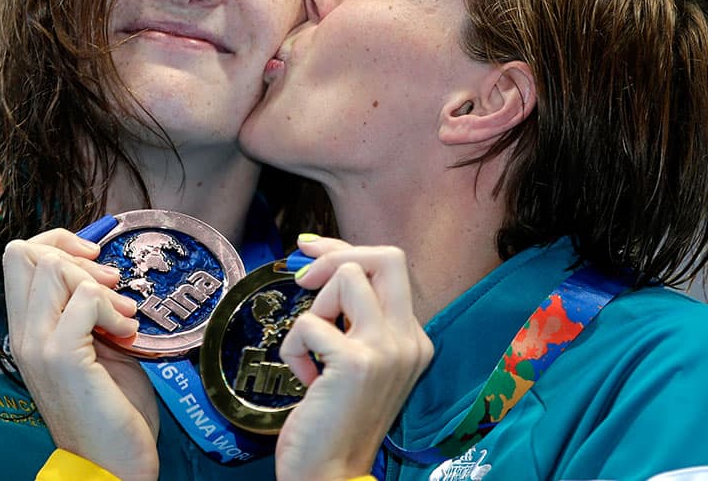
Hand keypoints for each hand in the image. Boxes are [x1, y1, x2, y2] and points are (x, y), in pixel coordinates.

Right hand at [3, 228, 158, 480]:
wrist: (112, 462)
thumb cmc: (110, 405)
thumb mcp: (96, 343)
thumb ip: (87, 308)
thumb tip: (103, 270)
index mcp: (28, 328)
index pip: (18, 255)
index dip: (57, 243)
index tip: (93, 261)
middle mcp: (24, 334)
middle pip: (26, 253)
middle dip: (77, 257)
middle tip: (112, 287)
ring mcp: (39, 345)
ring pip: (53, 270)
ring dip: (100, 284)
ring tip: (123, 316)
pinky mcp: (62, 357)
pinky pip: (85, 300)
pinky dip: (113, 308)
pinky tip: (127, 334)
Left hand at [275, 236, 433, 480]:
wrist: (332, 475)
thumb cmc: (335, 420)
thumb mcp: (355, 360)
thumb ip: (350, 318)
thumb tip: (316, 262)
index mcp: (414, 338)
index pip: (389, 265)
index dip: (345, 249)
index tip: (310, 250)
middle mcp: (410, 339)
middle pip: (387, 256)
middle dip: (335, 255)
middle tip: (303, 280)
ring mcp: (388, 349)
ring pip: (347, 276)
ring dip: (313, 307)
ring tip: (310, 349)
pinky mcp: (358, 362)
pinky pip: (308, 323)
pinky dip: (293, 348)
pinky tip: (305, 379)